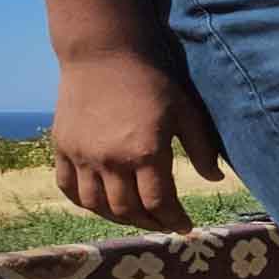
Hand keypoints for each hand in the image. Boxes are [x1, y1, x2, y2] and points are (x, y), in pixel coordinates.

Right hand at [53, 52, 223, 232]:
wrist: (103, 52)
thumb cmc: (151, 80)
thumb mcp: (186, 112)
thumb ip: (202, 149)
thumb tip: (216, 179)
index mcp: (145, 152)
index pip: (159, 203)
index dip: (174, 220)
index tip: (185, 226)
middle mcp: (110, 160)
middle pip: (127, 210)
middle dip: (150, 222)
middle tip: (163, 223)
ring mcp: (82, 155)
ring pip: (96, 205)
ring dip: (118, 218)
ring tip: (136, 215)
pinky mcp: (62, 147)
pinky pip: (68, 188)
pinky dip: (84, 203)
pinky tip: (100, 203)